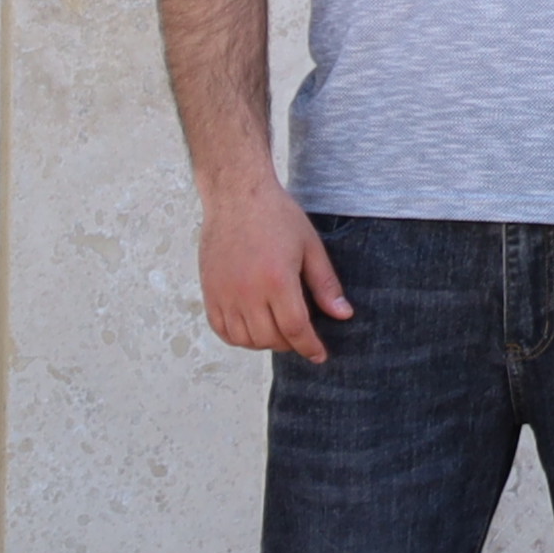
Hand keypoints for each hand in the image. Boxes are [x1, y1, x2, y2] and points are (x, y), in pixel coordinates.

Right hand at [199, 177, 349, 358]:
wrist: (237, 197)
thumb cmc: (278, 217)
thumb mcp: (311, 247)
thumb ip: (325, 285)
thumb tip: (343, 315)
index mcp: (276, 281)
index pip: (294, 329)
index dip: (309, 347)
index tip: (320, 355)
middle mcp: (247, 292)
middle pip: (269, 338)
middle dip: (290, 344)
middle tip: (302, 337)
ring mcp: (224, 294)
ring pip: (244, 339)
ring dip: (264, 342)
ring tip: (279, 331)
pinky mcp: (209, 292)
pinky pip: (221, 329)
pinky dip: (238, 337)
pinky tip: (253, 328)